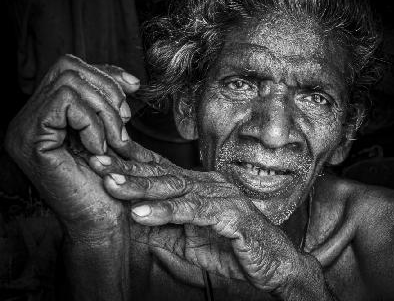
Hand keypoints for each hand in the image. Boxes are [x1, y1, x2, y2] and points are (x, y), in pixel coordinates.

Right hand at [5, 55, 145, 238]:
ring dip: (104, 110)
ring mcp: (24, 127)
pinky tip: (100, 148)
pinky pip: (66, 102)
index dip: (105, 72)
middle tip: (125, 121)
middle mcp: (27, 117)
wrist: (101, 220)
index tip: (134, 87)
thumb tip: (129, 80)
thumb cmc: (109, 181)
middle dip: (108, 89)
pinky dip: (92, 121)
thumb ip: (110, 104)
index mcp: (45, 113)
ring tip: (116, 140)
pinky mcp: (29, 139)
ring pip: (69, 82)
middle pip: (68, 67)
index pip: (69, 67)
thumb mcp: (112, 132)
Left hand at [88, 153, 328, 297]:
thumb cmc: (232, 249)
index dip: (132, 160)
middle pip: (163, 173)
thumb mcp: (189, 241)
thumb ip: (165, 228)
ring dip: (141, 186)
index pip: (161, 169)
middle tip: (97, 161)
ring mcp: (221, 197)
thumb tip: (133, 220)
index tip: (103, 154)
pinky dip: (167, 211)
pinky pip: (194, 211)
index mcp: (199, 187)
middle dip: (127, 168)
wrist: (273, 264)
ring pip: (176, 188)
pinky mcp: (231, 215)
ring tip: (111, 184)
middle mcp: (209, 184)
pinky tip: (142, 213)